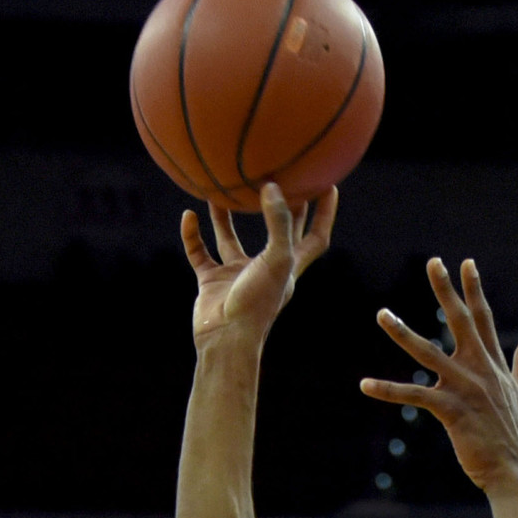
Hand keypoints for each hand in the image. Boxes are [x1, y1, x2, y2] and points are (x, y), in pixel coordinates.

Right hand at [180, 183, 335, 349]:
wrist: (226, 339)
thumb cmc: (258, 303)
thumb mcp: (277, 258)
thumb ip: (278, 222)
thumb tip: (270, 187)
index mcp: (289, 267)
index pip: (315, 238)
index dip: (325, 213)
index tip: (329, 184)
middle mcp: (265, 269)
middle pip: (274, 233)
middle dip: (278, 208)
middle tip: (277, 177)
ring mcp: (236, 275)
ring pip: (229, 239)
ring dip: (224, 217)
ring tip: (220, 190)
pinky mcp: (211, 282)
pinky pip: (200, 254)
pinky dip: (192, 236)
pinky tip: (188, 216)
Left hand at [362, 256, 517, 489]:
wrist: (515, 470)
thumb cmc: (517, 434)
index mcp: (494, 363)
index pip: (483, 318)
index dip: (474, 290)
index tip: (466, 263)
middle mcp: (479, 369)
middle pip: (460, 321)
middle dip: (446, 290)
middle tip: (432, 262)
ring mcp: (464, 388)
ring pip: (427, 353)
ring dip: (402, 332)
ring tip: (382, 314)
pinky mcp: (451, 410)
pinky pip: (413, 396)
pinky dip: (387, 390)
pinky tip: (364, 384)